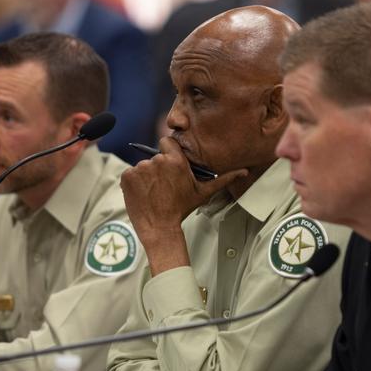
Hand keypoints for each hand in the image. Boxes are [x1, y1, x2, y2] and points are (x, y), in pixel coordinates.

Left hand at [120, 137, 245, 274]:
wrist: (160, 228)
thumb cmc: (182, 210)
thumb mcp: (204, 193)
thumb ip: (223, 178)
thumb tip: (244, 171)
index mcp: (176, 161)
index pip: (166, 141)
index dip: (167, 153)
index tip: (170, 167)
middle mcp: (157, 161)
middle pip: (155, 156)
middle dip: (158, 168)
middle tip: (163, 187)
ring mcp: (140, 169)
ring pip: (142, 166)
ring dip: (146, 177)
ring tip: (153, 193)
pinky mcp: (127, 177)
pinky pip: (129, 174)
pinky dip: (133, 183)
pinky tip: (142, 195)